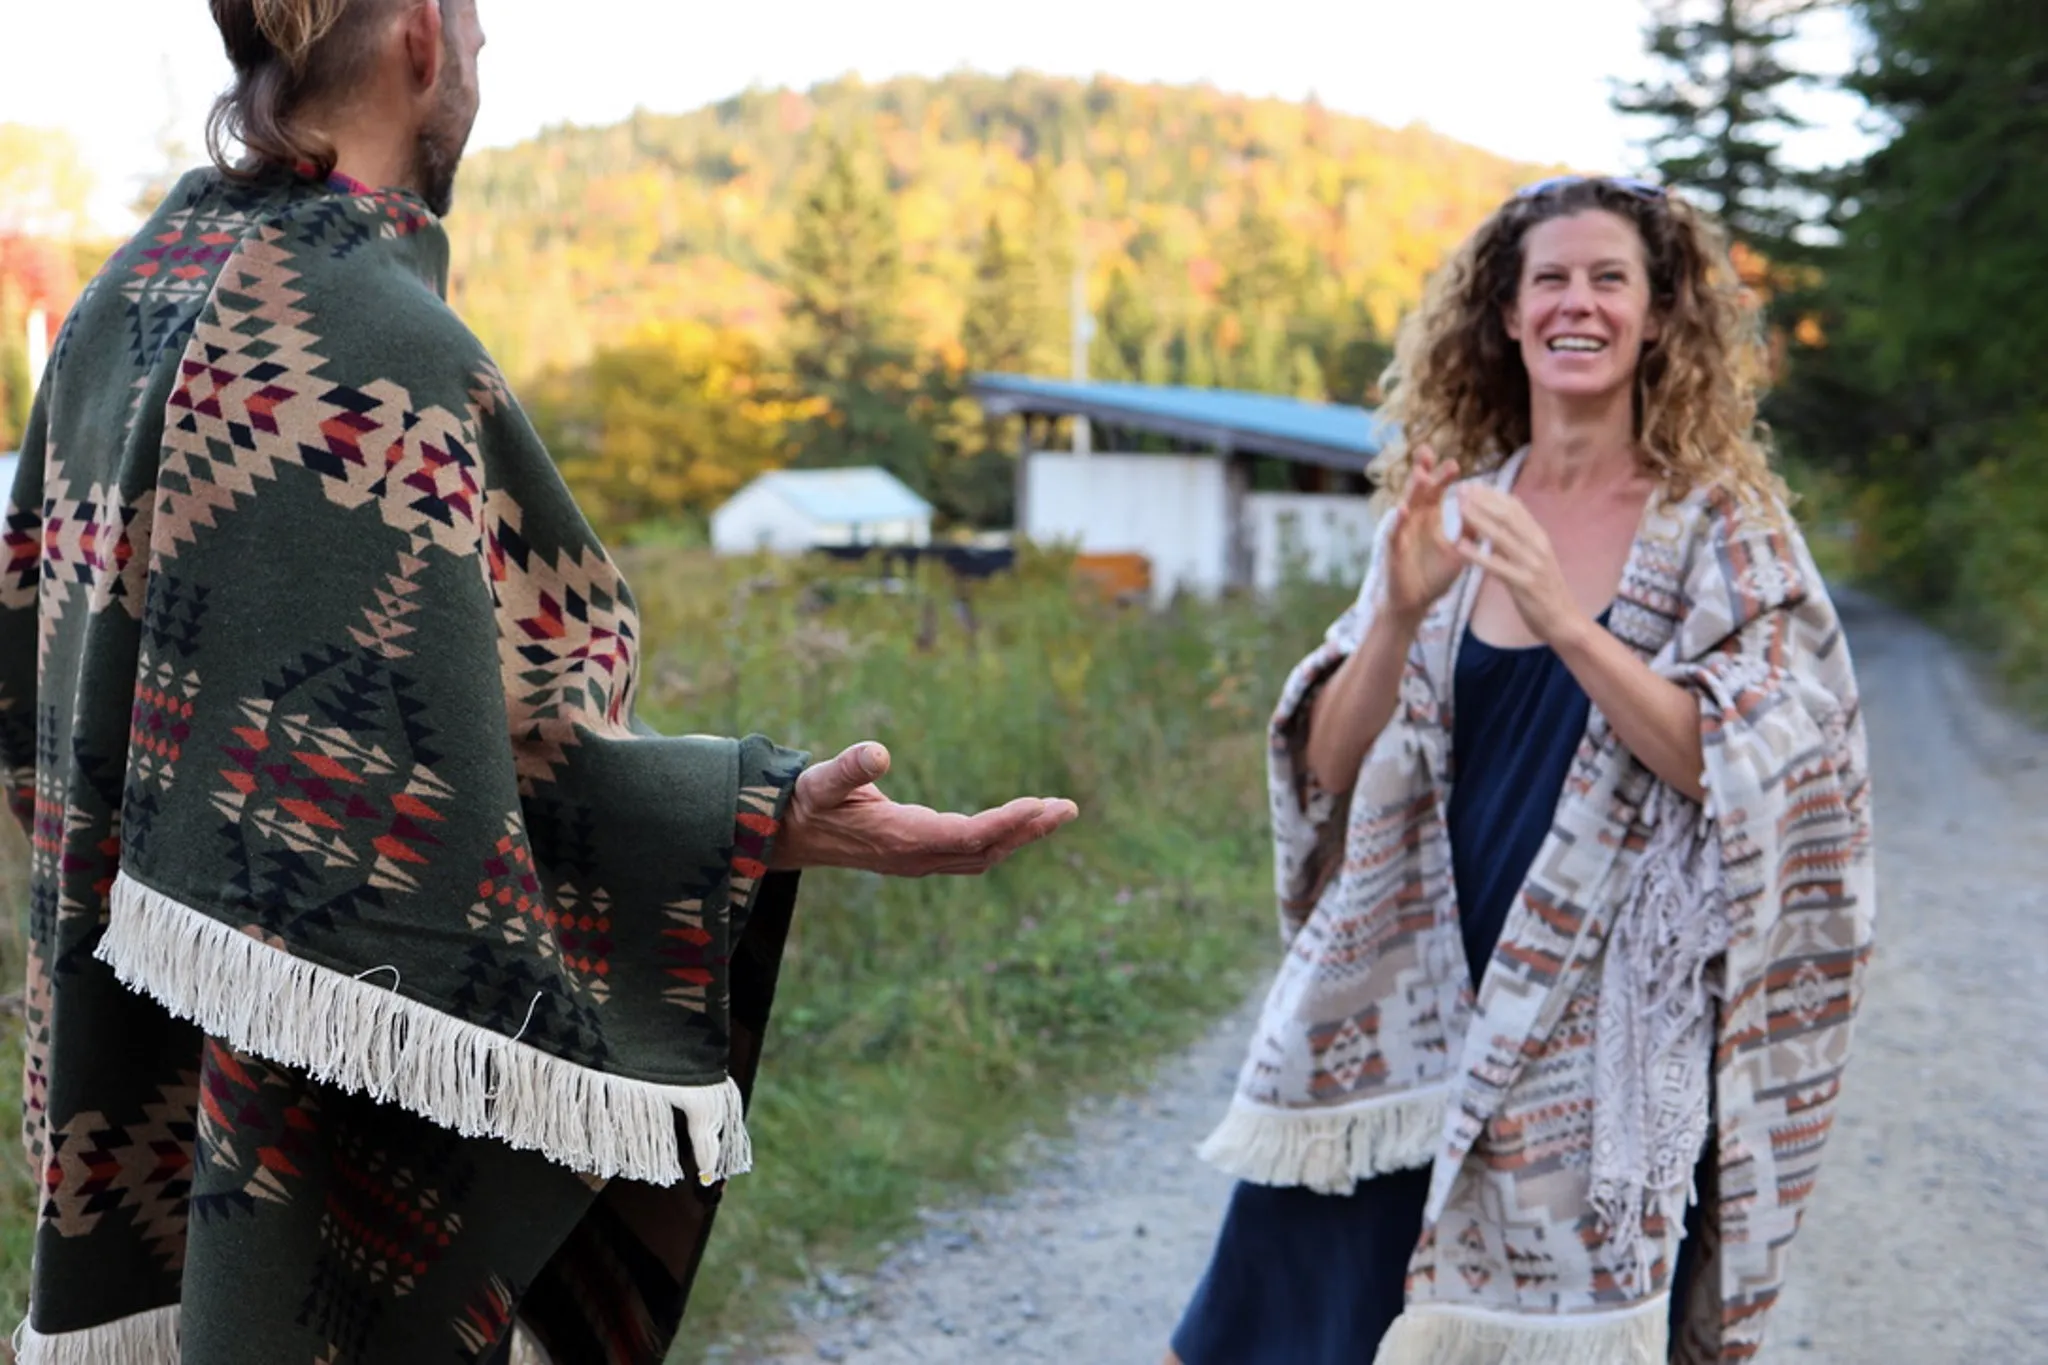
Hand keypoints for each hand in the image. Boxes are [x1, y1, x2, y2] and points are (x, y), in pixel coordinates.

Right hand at [770, 743, 1079, 876]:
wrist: (788, 835)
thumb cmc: (806, 803)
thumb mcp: (821, 781)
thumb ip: (849, 767)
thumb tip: (879, 752)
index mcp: (900, 839)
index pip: (967, 836)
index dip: (1005, 823)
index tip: (1039, 804)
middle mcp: (916, 857)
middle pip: (986, 849)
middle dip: (1028, 829)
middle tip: (1068, 808)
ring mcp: (919, 860)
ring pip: (983, 854)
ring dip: (1021, 835)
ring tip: (1058, 812)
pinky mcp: (919, 856)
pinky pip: (972, 852)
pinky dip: (1002, 837)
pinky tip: (1022, 822)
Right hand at [1381, 445, 1465, 622]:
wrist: (1417, 603)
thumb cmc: (1434, 577)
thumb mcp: (1459, 551)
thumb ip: (1471, 531)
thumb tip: (1491, 510)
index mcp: (1429, 519)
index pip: (1435, 491)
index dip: (1442, 477)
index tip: (1455, 463)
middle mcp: (1414, 521)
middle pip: (1417, 491)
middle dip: (1422, 471)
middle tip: (1427, 451)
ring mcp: (1402, 534)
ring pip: (1405, 506)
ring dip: (1411, 490)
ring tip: (1420, 474)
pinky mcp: (1393, 551)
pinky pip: (1394, 533)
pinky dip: (1397, 521)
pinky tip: (1402, 509)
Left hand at [1451, 485, 1588, 647]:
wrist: (1564, 621)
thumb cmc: (1545, 591)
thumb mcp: (1535, 560)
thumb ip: (1520, 542)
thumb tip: (1500, 523)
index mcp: (1540, 538)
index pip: (1517, 508)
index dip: (1494, 495)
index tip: (1475, 485)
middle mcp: (1538, 547)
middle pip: (1508, 516)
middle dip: (1484, 501)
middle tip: (1461, 489)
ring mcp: (1532, 565)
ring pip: (1502, 537)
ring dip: (1478, 520)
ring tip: (1458, 508)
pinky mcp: (1524, 584)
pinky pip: (1497, 566)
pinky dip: (1477, 555)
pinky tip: (1459, 546)